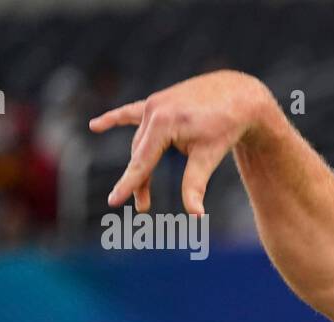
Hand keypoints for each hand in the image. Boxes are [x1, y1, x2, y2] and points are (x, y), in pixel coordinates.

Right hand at [88, 70, 277, 215]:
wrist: (239, 95)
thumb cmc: (226, 126)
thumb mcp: (209, 156)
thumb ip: (195, 184)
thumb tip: (196, 215)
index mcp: (162, 123)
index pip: (141, 161)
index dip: (129, 184)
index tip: (113, 202)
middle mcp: (152, 110)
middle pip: (140, 154)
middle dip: (140, 182)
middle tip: (143, 208)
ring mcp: (153, 104)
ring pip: (141, 141)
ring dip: (141, 164)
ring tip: (143, 193)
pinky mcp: (158, 101)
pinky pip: (131, 113)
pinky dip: (115, 119)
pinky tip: (95, 125)